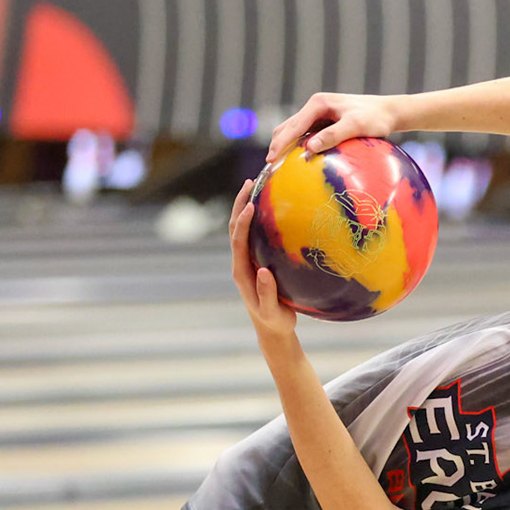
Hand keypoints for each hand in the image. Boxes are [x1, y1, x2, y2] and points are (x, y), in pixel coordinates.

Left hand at [229, 179, 297, 337]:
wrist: (270, 327)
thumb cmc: (275, 320)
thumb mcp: (273, 311)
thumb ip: (267, 294)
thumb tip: (264, 272)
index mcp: (242, 272)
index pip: (239, 241)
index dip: (244, 222)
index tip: (252, 205)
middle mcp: (240, 263)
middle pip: (234, 228)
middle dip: (239, 204)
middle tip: (250, 182)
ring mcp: (246, 260)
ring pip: (240, 229)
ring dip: (244, 206)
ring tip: (254, 185)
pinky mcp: (253, 260)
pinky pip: (251, 234)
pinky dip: (254, 217)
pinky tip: (266, 205)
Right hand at [266, 92, 402, 163]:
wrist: (390, 112)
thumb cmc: (375, 118)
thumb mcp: (356, 126)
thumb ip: (333, 135)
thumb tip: (310, 147)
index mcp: (318, 103)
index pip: (293, 125)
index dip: (280, 142)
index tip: (271, 159)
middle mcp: (316, 107)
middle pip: (289, 127)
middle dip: (278, 145)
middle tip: (269, 166)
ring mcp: (320, 115)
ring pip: (296, 131)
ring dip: (286, 146)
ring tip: (278, 166)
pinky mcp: (326, 123)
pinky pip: (307, 135)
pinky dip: (299, 146)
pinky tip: (298, 162)